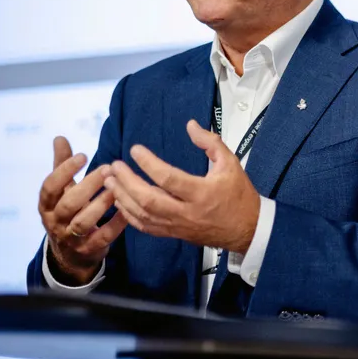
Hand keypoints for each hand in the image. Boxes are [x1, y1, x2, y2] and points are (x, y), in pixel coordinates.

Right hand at [38, 137, 128, 285]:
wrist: (70, 254)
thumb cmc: (68, 212)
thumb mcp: (62, 190)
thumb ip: (61, 165)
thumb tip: (59, 137)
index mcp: (47, 205)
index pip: (49, 187)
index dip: (64, 171)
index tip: (83, 155)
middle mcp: (55, 222)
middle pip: (68, 205)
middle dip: (88, 186)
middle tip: (108, 168)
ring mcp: (71, 238)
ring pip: (83, 222)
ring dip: (101, 204)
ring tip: (117, 188)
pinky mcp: (89, 250)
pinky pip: (103, 237)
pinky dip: (115, 224)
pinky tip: (127, 210)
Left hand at [104, 120, 261, 252]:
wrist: (247, 229)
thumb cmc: (239, 195)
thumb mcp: (231, 163)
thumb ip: (210, 142)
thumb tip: (190, 125)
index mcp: (202, 193)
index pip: (168, 178)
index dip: (149, 164)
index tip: (135, 150)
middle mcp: (187, 212)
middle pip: (149, 199)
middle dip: (127, 182)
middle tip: (114, 166)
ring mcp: (178, 225)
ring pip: (143, 215)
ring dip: (123, 197)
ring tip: (110, 181)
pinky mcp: (175, 233)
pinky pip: (146, 227)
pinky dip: (129, 215)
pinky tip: (120, 201)